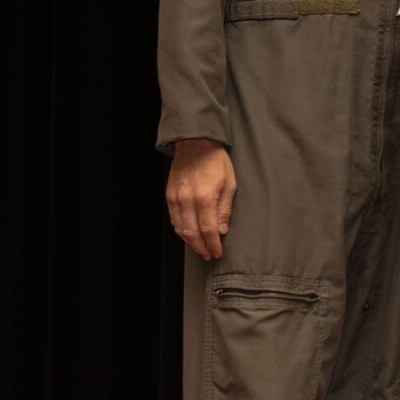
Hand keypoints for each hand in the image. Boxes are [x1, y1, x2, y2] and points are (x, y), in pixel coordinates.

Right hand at [166, 138, 235, 260]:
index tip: (217, 252)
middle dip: (201, 247)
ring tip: (200, 249)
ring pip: (180, 229)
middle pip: (192, 233)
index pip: (208, 229)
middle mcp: (187, 200)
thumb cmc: (216, 162)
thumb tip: (222, 230)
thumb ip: (225, 209)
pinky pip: (174, 219)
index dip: (213, 244)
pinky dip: (181, 230)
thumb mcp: (229, 184)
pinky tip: (189, 235)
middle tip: (209, 255)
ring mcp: (176, 198)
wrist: (196, 144)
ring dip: (190, 242)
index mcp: (205, 197)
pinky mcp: (169, 196)